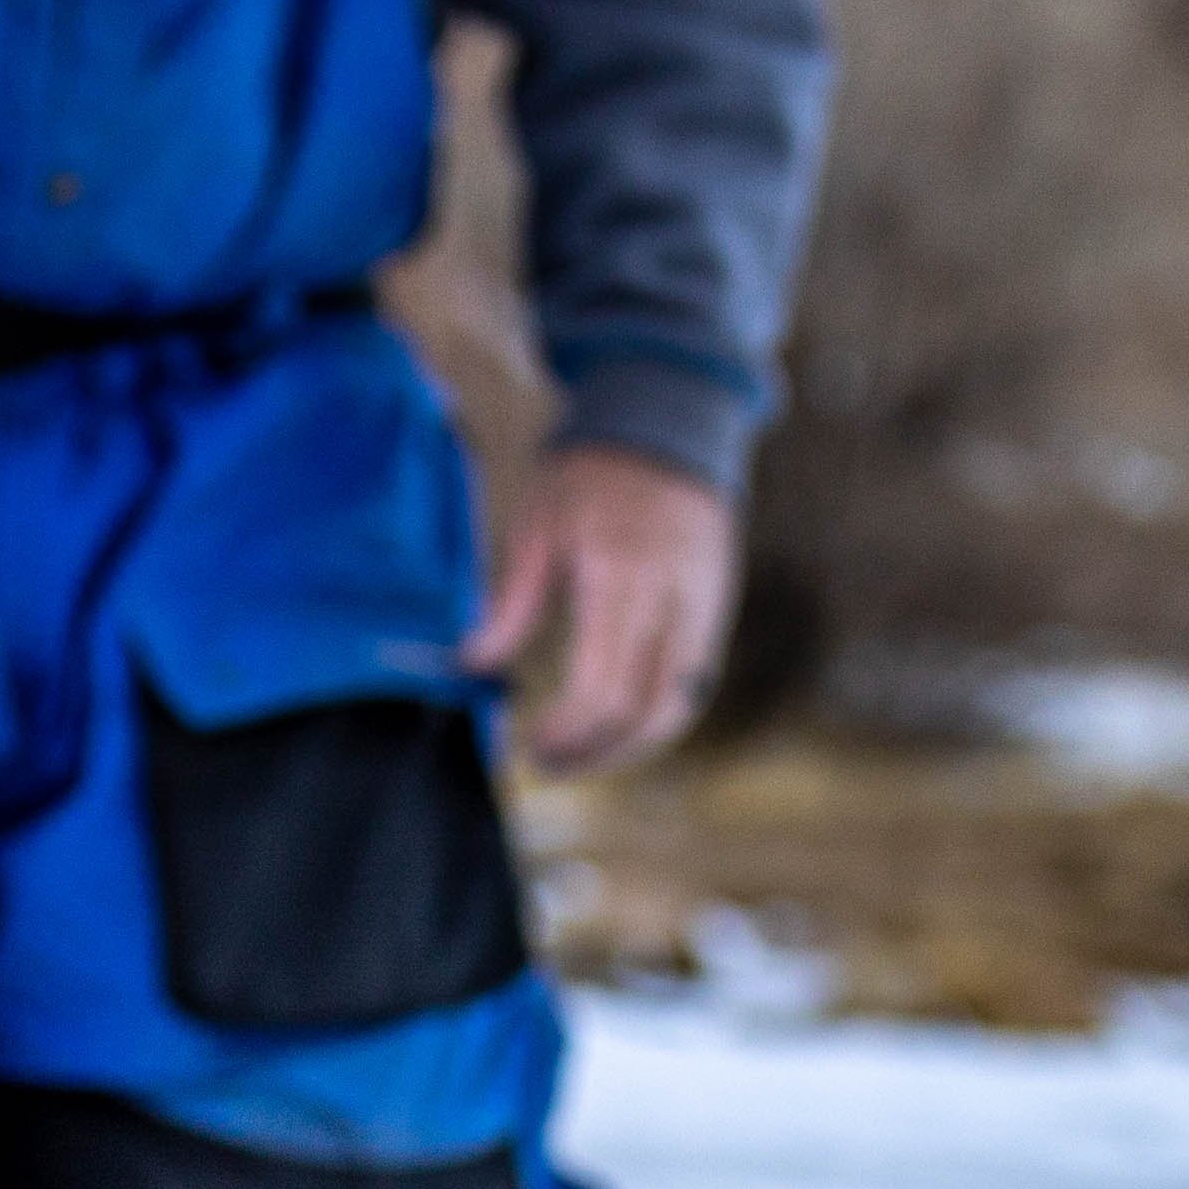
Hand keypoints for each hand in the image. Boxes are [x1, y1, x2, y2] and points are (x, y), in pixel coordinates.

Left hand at [461, 445, 740, 772]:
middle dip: (594, 752)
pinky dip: (656, 720)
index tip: (532, 744)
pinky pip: (693, 686)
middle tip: (547, 763)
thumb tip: (472, 663)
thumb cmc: (593, 474)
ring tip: (579, 756)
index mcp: (620, 576)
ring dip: (628, 748)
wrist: (670, 426)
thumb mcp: (538, 524)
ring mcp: (702, 609)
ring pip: (676, 707)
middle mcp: (671, 599)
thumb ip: (511, 601)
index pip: (602, 685)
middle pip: (644, 711)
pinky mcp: (715, 613)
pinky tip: (616, 729)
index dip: (568, 731)